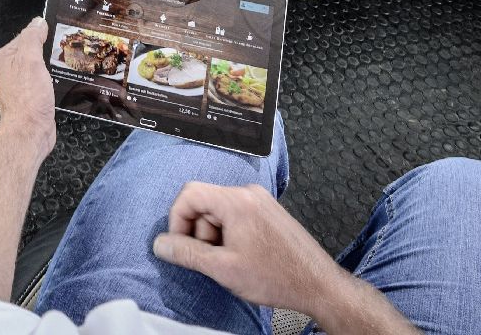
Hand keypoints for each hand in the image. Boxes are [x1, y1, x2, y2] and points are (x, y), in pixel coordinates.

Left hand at [0, 16, 56, 154]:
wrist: (30, 132)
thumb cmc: (27, 99)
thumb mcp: (30, 60)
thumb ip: (32, 38)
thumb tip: (38, 22)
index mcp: (6, 57)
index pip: (26, 35)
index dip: (42, 33)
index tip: (59, 31)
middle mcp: (10, 70)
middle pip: (33, 51)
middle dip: (48, 50)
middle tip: (65, 49)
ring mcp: (21, 84)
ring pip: (40, 67)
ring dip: (52, 66)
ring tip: (66, 64)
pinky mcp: (31, 97)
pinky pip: (44, 81)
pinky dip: (53, 79)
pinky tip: (62, 81)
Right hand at [151, 182, 348, 312]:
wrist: (320, 286)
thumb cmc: (277, 277)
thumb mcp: (223, 268)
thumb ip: (186, 253)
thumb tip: (161, 244)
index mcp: (236, 201)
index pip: (189, 194)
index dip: (177, 221)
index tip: (180, 246)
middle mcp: (249, 194)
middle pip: (204, 204)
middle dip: (199, 233)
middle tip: (211, 261)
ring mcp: (261, 202)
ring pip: (219, 213)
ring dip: (215, 238)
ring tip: (230, 263)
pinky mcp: (269, 213)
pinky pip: (236, 217)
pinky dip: (230, 237)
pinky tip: (242, 259)